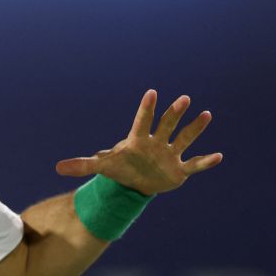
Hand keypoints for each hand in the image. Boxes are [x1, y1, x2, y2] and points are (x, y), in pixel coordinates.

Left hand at [54, 90, 222, 195]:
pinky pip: (195, 164)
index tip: (151, 93)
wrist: (136, 182)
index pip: (141, 121)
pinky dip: (206, 161)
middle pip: (166, 126)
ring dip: (195, 128)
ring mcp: (170, 154)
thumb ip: (82, 165)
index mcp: (137, 140)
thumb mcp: (101, 166)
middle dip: (174, 114)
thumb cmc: (120, 168)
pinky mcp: (179, 169)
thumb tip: (57, 167)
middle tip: (183, 99)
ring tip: (207, 114)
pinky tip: (219, 156)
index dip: (146, 109)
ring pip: (184, 139)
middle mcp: (157, 143)